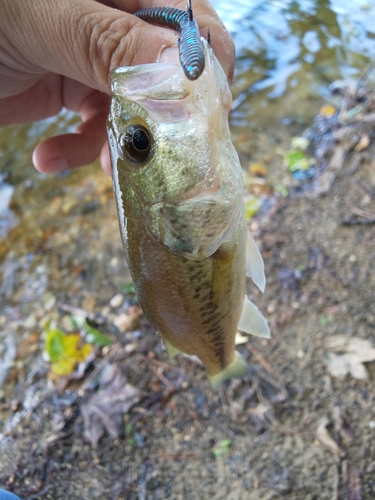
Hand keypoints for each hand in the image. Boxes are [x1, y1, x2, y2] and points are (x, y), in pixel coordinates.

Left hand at [0, 0, 234, 174]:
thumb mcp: (41, 19)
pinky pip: (98, 126)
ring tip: (100, 166)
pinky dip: (78, 149)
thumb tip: (182, 71)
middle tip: (157, 147)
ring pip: (138, 109)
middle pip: (172, 71)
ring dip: (118, 143)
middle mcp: (117, 19)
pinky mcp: (76, 89)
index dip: (204, 68)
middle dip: (164, 115)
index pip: (192, 21)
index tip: (197, 116)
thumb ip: (110, 39)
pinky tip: (49, 158)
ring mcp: (98, 56)